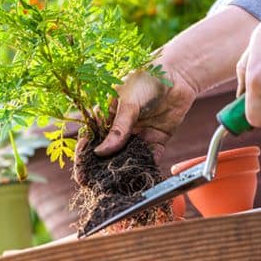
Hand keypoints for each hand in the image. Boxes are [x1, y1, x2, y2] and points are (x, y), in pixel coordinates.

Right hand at [73, 6, 257, 184]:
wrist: (178, 74)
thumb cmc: (146, 79)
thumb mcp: (128, 102)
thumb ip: (118, 129)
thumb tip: (100, 153)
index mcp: (107, 115)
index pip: (91, 138)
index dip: (84, 155)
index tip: (81, 171)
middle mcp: (121, 127)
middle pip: (107, 152)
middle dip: (100, 168)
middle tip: (94, 185)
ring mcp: (138, 134)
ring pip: (127, 157)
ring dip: (122, 170)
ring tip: (116, 187)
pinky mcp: (157, 139)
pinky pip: (150, 157)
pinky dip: (146, 166)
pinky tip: (140, 177)